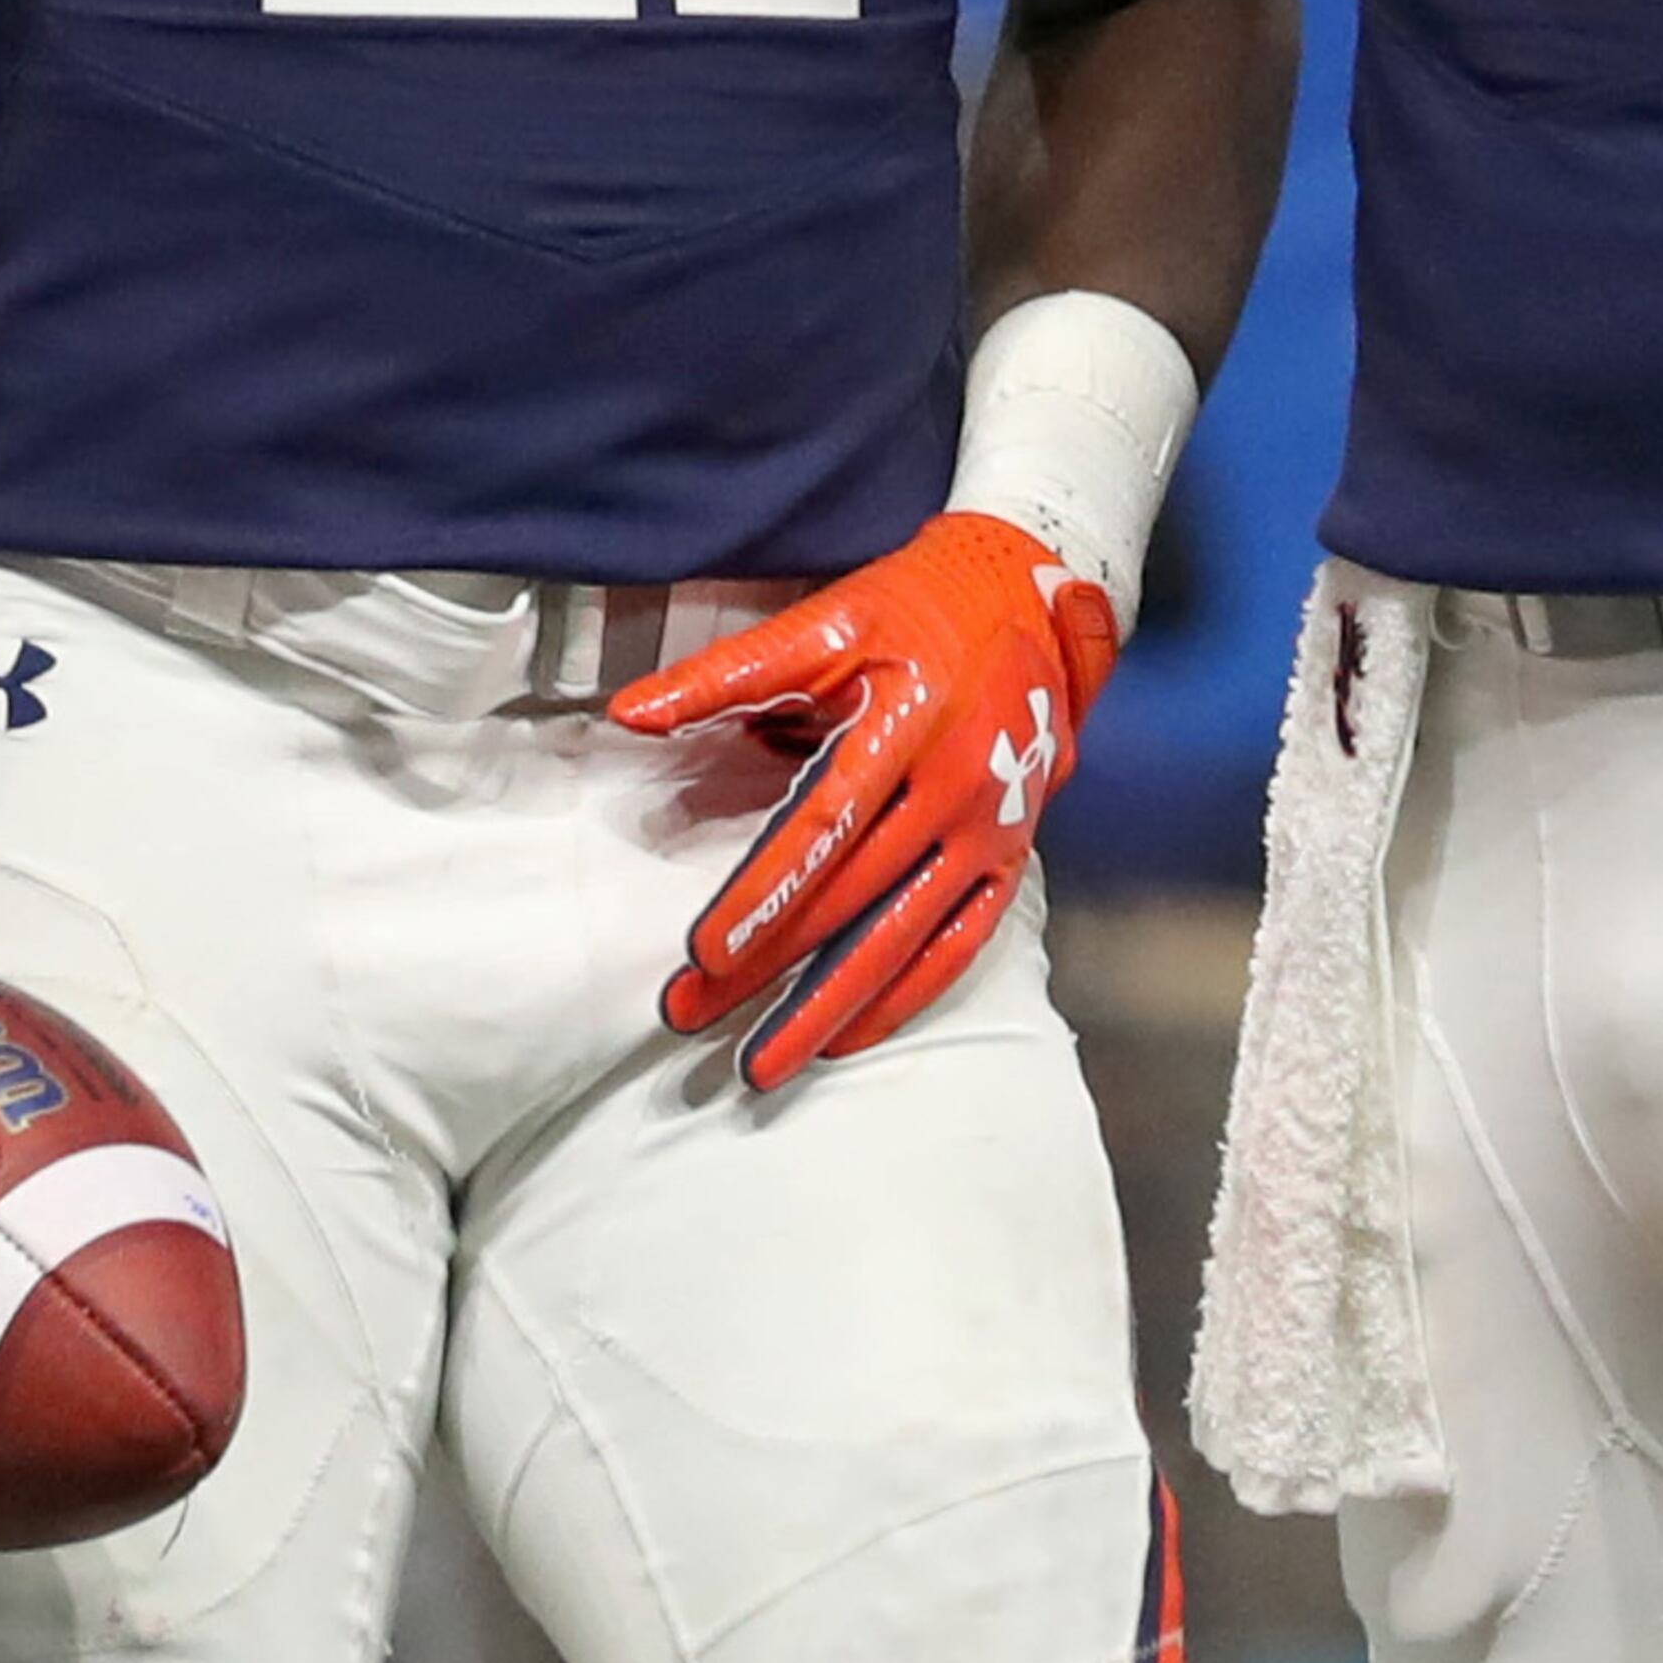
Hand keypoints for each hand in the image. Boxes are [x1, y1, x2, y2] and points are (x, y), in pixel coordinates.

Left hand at [611, 513, 1118, 1088]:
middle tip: (689, 1015)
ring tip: (760, 1064)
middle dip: (768, 966)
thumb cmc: (913, 609)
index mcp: (904, 722)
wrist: (1033, 598)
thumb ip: (727, 673)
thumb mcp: (826, 622)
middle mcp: (954, 786)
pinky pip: (957, 946)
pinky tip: (846, 1038)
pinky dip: (903, 999)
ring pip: (901, 939)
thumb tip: (629, 714)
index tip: (703, 951)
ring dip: (828, 1006)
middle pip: (850, 897)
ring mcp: (990, 831)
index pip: (824, 825)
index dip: (764, 892)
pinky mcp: (1011, 859)